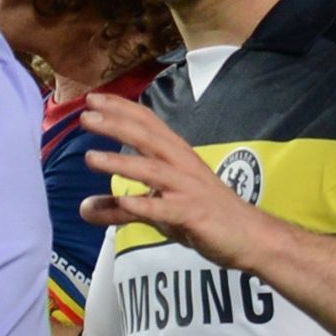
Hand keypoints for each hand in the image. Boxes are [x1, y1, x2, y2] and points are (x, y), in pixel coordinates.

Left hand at [76, 93, 280, 267]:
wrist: (252, 237)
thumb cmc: (203, 215)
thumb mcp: (158, 209)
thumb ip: (119, 209)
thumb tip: (83, 209)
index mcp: (177, 156)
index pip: (148, 123)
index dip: (121, 108)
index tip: (92, 98)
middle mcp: (183, 166)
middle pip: (148, 138)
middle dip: (116, 124)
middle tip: (85, 116)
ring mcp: (189, 189)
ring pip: (153, 170)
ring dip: (121, 162)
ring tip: (90, 158)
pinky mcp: (195, 215)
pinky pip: (167, 209)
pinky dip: (146, 205)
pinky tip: (125, 202)